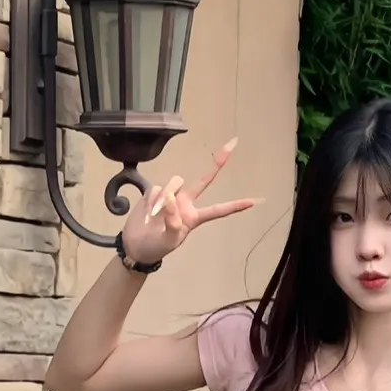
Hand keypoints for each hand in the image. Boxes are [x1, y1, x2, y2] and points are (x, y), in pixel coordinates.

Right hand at [119, 141, 258, 264]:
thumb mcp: (169, 239)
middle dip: (217, 163)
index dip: (235, 206)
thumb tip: (170, 197)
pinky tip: (147, 212)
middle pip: (203, 181)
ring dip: (165, 196)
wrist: (136, 245)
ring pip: (174, 183)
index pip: (218, 210)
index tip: (254, 201)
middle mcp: (186, 203)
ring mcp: (171, 196)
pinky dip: (152, 200)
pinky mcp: (155, 193)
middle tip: (232, 144)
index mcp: (194, 217)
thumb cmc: (157, 247)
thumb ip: (173, 220)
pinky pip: (156, 189)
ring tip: (155, 214)